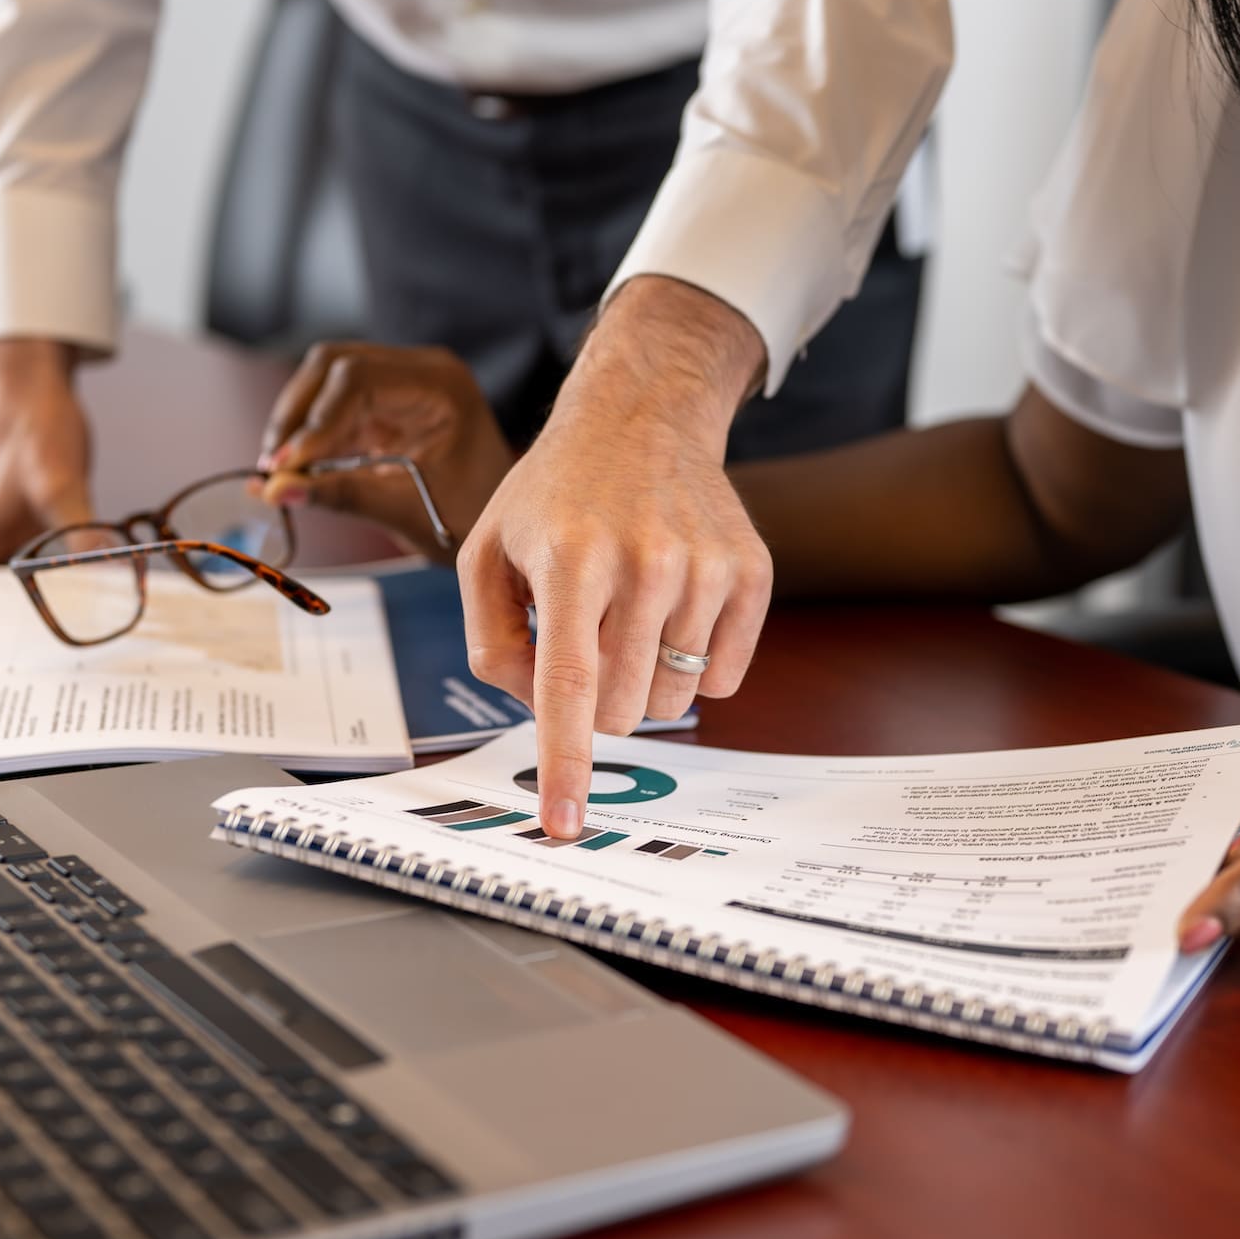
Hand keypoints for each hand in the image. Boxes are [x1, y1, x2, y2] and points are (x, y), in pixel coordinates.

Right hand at [256, 343, 516, 563]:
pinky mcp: (387, 402)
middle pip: (334, 364)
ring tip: (279, 471)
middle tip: (274, 467)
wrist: (507, 525)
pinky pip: (334, 404)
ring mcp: (403, 381)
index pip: (356, 379)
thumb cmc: (471, 518)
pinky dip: (311, 434)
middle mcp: (422, 370)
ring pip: (326, 379)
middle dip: (296, 415)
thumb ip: (341, 495)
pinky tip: (295, 468)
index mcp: (440, 386)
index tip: (285, 466)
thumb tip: (274, 491)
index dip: (313, 422)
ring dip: (297, 422)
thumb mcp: (406, 511)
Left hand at [458, 277, 774, 837]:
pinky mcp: (752, 570)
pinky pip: (727, 676)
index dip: (565, 761)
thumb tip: (539, 709)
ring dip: (645, 681)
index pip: (567, 683)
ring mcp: (707, 565)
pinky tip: (674, 609)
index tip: (564, 822)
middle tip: (586, 640)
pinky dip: (695, 663)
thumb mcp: (487, 550)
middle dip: (594, 700)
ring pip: (674, 699)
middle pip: (621, 708)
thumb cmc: (554, 494)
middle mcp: (645, 560)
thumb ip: (492, 641)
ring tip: (629, 617)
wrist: (641, 416)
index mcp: (569, 557)